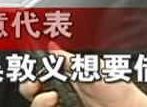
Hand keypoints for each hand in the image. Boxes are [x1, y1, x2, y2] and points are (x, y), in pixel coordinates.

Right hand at [19, 46, 146, 106]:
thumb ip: (68, 59)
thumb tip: (52, 45)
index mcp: (67, 76)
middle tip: (37, 85)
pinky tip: (54, 105)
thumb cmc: (117, 89)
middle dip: (28, 87)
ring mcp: (63, 106)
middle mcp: (62, 93)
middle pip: (31, 92)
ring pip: (36, 105)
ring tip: (53, 97)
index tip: (32, 70)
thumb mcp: (90, 67)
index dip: (31, 72)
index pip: (39, 73)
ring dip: (39, 101)